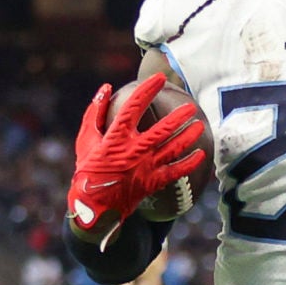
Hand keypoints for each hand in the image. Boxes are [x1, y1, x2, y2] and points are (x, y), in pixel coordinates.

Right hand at [69, 74, 205, 249]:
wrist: (93, 206)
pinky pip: (175, 172)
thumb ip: (95, 112)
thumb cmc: (88, 169)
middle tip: (190, 107)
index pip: (134, 107)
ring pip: (172, 149)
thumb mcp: (86, 139)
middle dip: (178, 117)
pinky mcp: (152, 182)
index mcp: (116, 138)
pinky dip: (188, 163)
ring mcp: (145, 168)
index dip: (147, 90)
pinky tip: (200, 154)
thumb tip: (105, 87)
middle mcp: (133, 151)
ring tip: (199, 126)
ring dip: (188, 137)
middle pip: (162, 130)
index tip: (159, 78)